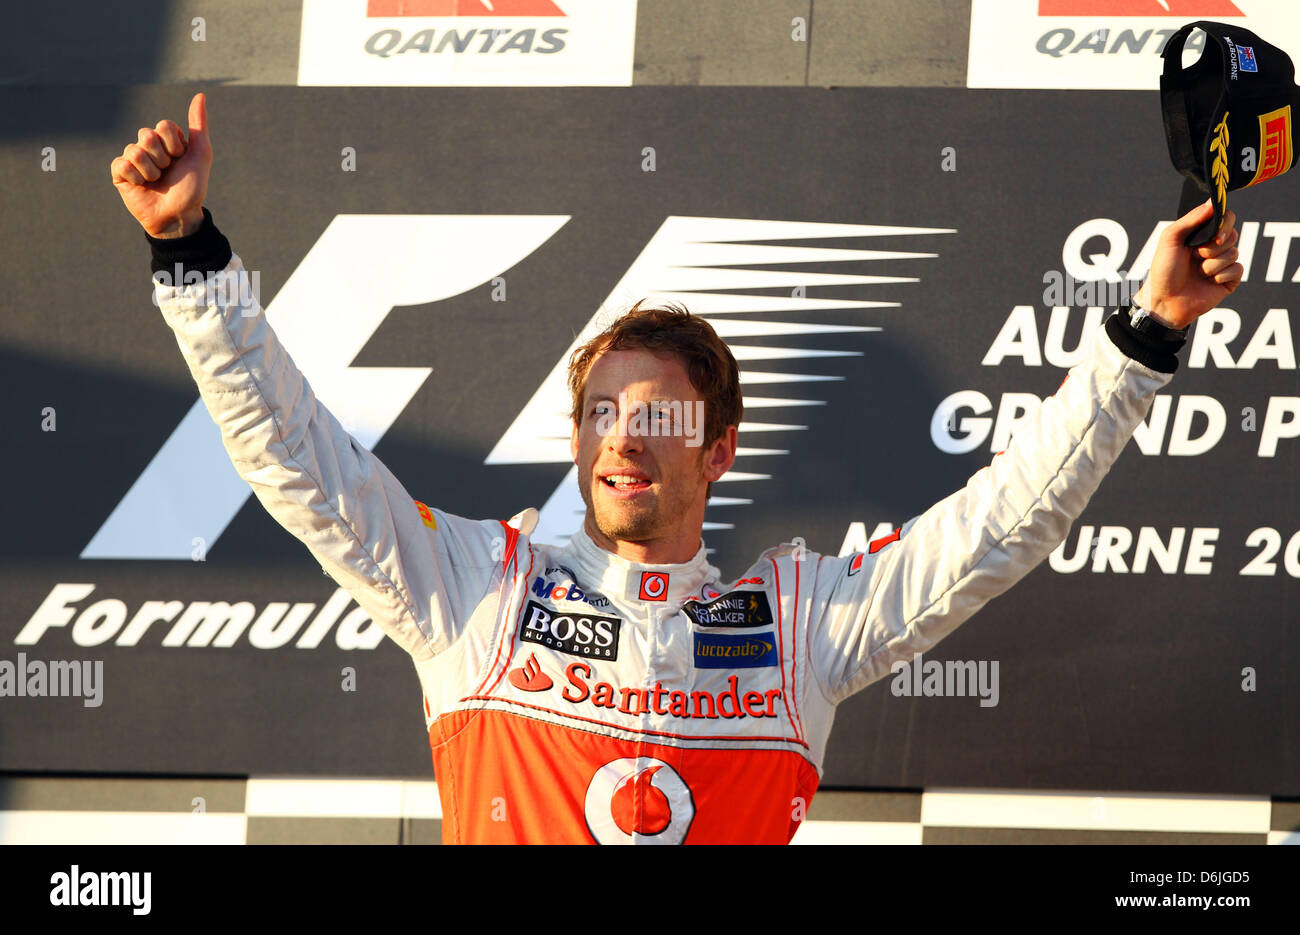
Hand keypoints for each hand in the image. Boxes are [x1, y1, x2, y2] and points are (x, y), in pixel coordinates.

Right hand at [110, 92, 212, 238]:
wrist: (179, 216)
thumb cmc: (192, 187)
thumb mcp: (201, 154)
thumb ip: (199, 125)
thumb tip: (201, 95)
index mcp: (166, 140)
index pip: (164, 126)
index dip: (175, 145)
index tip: (181, 159)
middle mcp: (148, 147)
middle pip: (147, 135)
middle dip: (162, 158)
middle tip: (168, 172)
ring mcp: (133, 159)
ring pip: (134, 150)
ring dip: (151, 170)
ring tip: (156, 181)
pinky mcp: (120, 174)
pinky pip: (121, 164)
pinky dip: (135, 177)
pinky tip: (142, 186)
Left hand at [1134, 199, 1242, 329]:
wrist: (1165, 301)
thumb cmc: (1164, 271)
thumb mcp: (1170, 239)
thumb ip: (1190, 219)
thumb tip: (1212, 203)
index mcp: (1200, 235)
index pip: (1224, 218)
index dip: (1224, 223)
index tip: (1214, 234)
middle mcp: (1213, 248)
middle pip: (1233, 234)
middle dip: (1214, 246)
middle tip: (1197, 256)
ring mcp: (1222, 264)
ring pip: (1234, 253)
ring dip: (1212, 264)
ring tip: (1198, 273)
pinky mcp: (1228, 280)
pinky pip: (1238, 269)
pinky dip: (1221, 275)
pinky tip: (1208, 282)